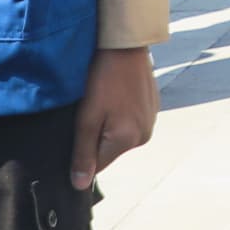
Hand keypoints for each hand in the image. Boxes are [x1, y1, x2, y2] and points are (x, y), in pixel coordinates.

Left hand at [71, 43, 155, 191]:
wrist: (125, 45)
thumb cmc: (102, 79)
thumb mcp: (86, 117)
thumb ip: (83, 153)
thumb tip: (80, 185)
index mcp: (127, 141)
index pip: (98, 166)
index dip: (82, 153)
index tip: (76, 130)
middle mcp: (144, 136)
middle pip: (110, 151)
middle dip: (96, 138)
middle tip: (89, 111)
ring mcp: (151, 121)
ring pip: (121, 136)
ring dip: (110, 125)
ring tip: (103, 100)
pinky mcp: (154, 108)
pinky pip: (132, 121)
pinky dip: (122, 114)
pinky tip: (115, 95)